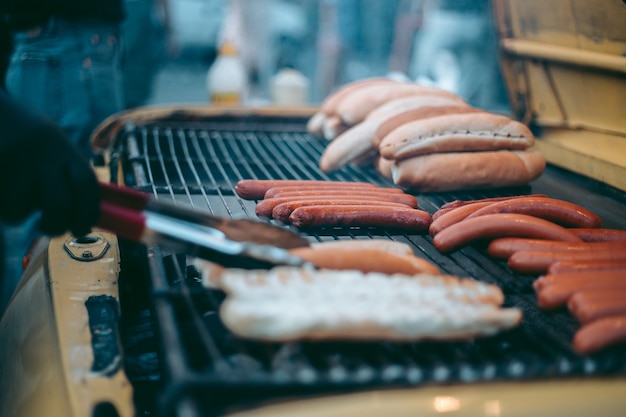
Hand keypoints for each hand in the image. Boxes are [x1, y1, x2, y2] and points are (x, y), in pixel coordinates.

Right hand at [0, 92, 99, 236]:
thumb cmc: (16, 129)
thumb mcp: (46, 140)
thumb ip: (63, 170)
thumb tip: (80, 214)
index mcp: (60, 145)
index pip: (88, 184)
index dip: (89, 212)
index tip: (82, 228)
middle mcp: (42, 153)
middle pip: (61, 205)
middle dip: (57, 225)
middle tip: (50, 229)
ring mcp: (15, 162)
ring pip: (20, 210)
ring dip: (16, 211)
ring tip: (10, 189)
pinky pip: (1, 206)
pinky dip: (1, 204)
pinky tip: (1, 183)